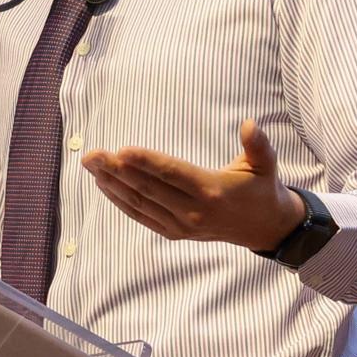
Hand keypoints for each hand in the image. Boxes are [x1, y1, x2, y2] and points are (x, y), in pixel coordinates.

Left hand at [81, 119, 305, 250]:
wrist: (264, 228)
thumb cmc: (260, 188)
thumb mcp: (265, 164)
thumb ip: (258, 145)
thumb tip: (251, 124)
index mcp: (212, 190)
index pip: (172, 173)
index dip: (146, 161)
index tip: (121, 149)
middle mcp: (193, 211)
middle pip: (148, 188)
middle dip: (117, 170)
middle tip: (92, 154)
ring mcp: (182, 225)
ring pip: (140, 203)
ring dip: (112, 184)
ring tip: (91, 165)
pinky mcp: (174, 232)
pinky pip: (141, 216)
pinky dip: (120, 202)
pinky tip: (104, 186)